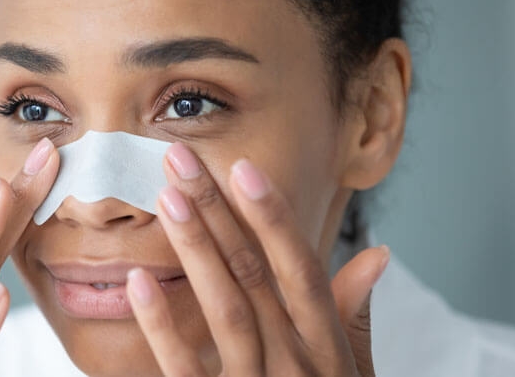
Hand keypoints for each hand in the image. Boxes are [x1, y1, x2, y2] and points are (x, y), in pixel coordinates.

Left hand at [126, 143, 389, 375]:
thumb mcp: (351, 375)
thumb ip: (354, 317)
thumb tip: (377, 254)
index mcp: (326, 348)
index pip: (300, 269)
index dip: (273, 218)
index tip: (242, 168)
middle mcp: (296, 364)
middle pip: (255, 277)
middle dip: (217, 213)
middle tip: (179, 159)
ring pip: (226, 311)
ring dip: (195, 251)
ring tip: (167, 198)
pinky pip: (186, 370)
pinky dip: (162, 326)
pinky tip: (137, 281)